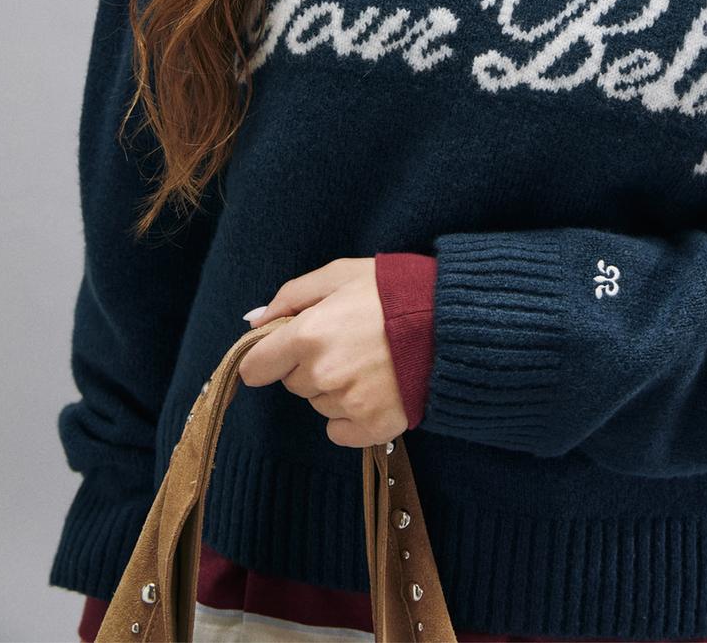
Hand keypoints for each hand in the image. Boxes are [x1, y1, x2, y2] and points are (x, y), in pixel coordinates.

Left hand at [237, 257, 408, 447]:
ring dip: (335, 388)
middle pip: (293, 383)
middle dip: (310, 365)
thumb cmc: (393, 290)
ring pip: (319, 404)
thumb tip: (254, 321)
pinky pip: (339, 431)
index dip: (268, 357)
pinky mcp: (373, 427)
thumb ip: (291, 296)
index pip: (256, 367)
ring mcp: (348, 404)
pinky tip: (375, 389)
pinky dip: (352, 416)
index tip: (285, 351)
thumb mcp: (340, 275)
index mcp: (308, 335)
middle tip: (348, 342)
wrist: (451, 318)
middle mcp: (322, 374)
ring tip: (371, 361)